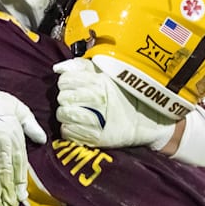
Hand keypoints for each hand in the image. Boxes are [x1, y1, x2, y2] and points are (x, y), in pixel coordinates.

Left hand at [54, 58, 174, 149]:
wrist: (146, 121)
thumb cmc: (124, 96)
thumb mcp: (107, 75)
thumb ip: (83, 68)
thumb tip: (58, 68)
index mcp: (99, 81)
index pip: (66, 80)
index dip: (66, 83)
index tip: (72, 87)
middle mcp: (97, 98)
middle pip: (62, 97)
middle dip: (65, 99)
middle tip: (74, 101)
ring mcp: (96, 119)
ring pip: (63, 114)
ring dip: (66, 114)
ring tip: (75, 113)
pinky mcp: (95, 137)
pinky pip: (68, 132)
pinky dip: (69, 129)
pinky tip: (77, 126)